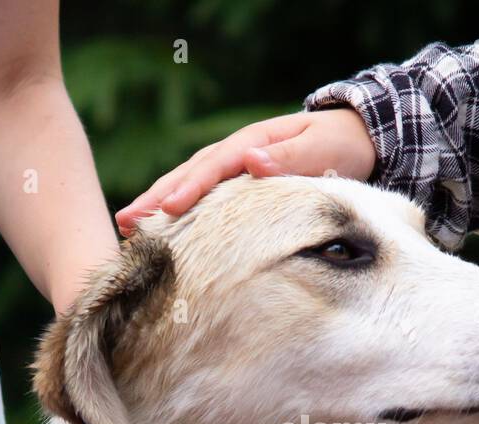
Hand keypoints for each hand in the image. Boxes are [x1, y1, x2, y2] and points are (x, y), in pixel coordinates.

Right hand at [115, 108, 375, 235]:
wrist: (352, 138)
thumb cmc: (339, 146)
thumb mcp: (323, 148)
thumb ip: (291, 157)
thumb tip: (253, 162)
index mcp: (252, 143)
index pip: (215, 166)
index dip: (191, 187)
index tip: (169, 208)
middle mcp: (235, 153)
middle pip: (189, 175)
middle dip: (156, 198)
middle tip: (126, 222)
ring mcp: (232, 169)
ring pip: (188, 185)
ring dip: (157, 205)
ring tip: (126, 227)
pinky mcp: (236, 186)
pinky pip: (202, 198)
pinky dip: (177, 211)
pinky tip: (158, 231)